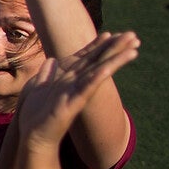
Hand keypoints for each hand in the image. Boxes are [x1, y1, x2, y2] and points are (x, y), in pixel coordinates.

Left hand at [13, 32, 140, 149]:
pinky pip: (86, 89)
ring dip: (115, 61)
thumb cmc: (37, 114)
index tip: (112, 33)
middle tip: (135, 36)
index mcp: (68, 78)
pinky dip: (96, 79)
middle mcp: (76, 84)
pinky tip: (106, 69)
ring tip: (133, 50)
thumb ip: (47, 74)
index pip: (87, 57)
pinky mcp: (73, 104)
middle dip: (116, 49)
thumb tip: (51, 61)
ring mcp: (76, 93)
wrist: (33, 135)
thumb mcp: (39, 87)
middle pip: (99, 62)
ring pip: (98, 73)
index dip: (98, 45)